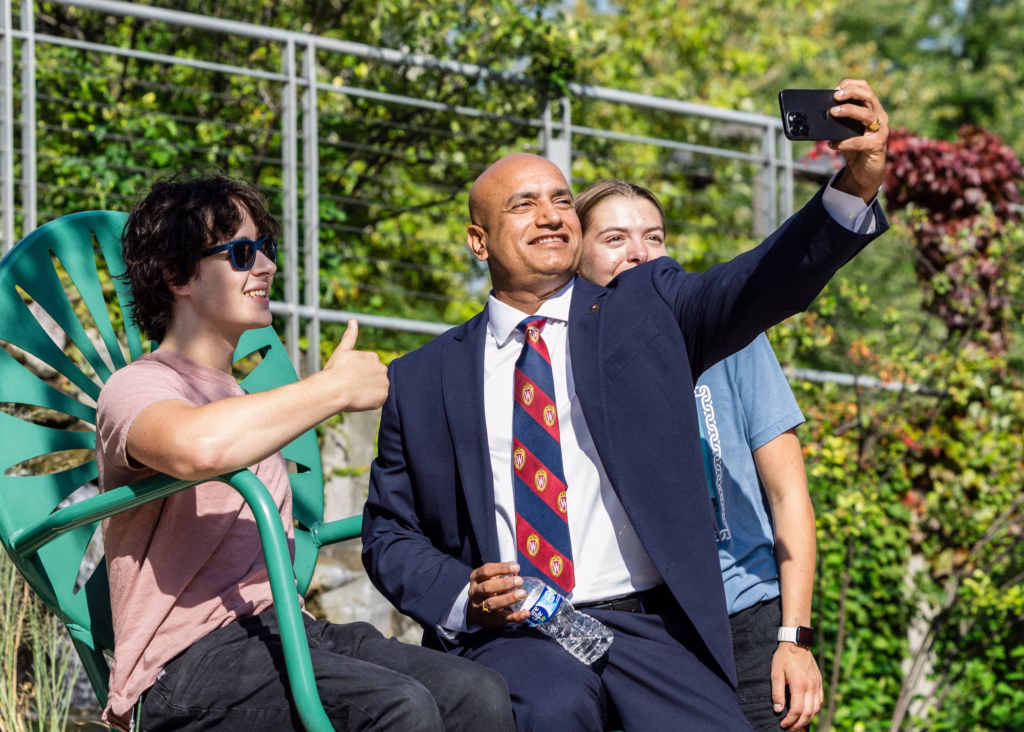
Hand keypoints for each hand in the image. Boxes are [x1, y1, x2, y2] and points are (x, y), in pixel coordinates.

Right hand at [322, 319, 389, 411]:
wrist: (333, 390)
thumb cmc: (334, 371)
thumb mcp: (342, 350)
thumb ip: (350, 336)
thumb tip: (353, 320)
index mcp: (373, 357)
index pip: (370, 367)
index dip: (359, 374)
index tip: (349, 377)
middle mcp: (382, 369)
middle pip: (376, 378)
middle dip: (367, 382)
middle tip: (352, 386)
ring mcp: (384, 383)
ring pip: (379, 389)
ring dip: (370, 392)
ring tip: (355, 393)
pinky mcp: (383, 397)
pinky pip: (379, 401)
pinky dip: (371, 402)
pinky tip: (360, 400)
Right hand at [466, 562, 529, 628]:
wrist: (475, 611)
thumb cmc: (487, 589)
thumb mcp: (488, 578)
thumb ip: (501, 573)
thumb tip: (515, 568)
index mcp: (475, 579)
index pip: (486, 571)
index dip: (501, 568)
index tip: (516, 567)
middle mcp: (475, 593)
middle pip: (487, 587)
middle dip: (504, 584)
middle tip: (520, 581)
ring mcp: (481, 608)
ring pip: (492, 604)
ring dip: (508, 598)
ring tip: (522, 594)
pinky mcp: (490, 620)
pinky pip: (503, 619)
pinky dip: (515, 616)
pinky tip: (526, 613)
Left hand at [772, 643, 822, 729]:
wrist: (796, 642)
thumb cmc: (783, 657)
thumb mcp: (775, 673)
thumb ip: (777, 692)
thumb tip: (778, 709)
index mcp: (800, 684)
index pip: (797, 710)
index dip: (790, 720)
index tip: (782, 724)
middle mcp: (811, 686)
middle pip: (808, 713)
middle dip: (799, 724)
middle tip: (790, 728)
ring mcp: (817, 684)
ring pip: (816, 709)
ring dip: (807, 719)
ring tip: (798, 724)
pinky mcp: (819, 682)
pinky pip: (820, 701)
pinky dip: (814, 710)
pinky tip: (807, 712)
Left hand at [828, 79, 889, 202]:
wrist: (863, 172)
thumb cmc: (854, 148)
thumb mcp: (845, 131)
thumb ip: (838, 121)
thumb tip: (818, 112)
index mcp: (872, 110)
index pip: (866, 89)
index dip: (852, 85)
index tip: (836, 88)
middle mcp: (880, 117)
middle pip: (869, 97)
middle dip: (852, 93)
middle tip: (835, 96)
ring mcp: (881, 131)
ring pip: (868, 115)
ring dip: (849, 111)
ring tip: (833, 112)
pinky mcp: (877, 146)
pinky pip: (861, 142)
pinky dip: (845, 142)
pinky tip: (832, 144)